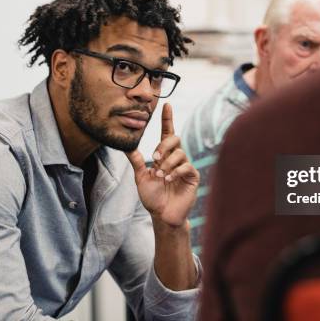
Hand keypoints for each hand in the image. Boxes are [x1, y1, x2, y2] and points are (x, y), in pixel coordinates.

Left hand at [126, 103, 198, 226]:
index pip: (167, 133)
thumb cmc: (153, 197)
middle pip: (175, 139)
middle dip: (163, 145)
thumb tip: (126, 146)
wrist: (162, 215)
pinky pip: (186, 166)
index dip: (167, 119)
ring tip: (160, 175)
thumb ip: (136, 162)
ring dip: (167, 163)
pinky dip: (175, 171)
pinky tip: (168, 179)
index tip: (166, 105)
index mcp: (164, 156)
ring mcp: (185, 167)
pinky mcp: (192, 177)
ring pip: (179, 153)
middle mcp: (176, 158)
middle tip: (155, 157)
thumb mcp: (141, 178)